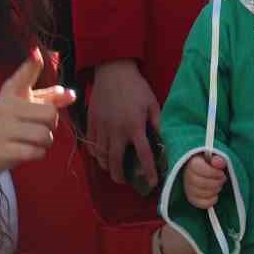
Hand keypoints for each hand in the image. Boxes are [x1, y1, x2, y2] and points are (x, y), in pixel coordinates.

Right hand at [0, 51, 75, 171]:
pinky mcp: (3, 149)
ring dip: (46, 141)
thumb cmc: (15, 122)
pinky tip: (27, 149)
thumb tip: (71, 94)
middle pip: (51, 113)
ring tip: (32, 139)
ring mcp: (2, 128)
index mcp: (12, 91)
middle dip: (52, 124)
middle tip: (38, 125)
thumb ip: (51, 98)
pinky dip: (38, 153)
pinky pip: (37, 152)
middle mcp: (5, 107)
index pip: (24, 76)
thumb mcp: (30, 105)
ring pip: (45, 135)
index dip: (31, 65)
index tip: (36, 52)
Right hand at [87, 60, 161, 187]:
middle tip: (125, 181)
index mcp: (134, 127)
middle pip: (115, 162)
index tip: (152, 183)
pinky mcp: (91, 122)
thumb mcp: (152, 104)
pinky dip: (95, 153)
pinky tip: (101, 155)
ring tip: (113, 169)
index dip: (149, 172)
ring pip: (101, 155)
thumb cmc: (136, 87)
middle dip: (120, 176)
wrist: (113, 70)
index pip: (143, 156)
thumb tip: (163, 140)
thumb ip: (157, 124)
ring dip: (107, 166)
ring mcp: (101, 127)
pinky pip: (91, 144)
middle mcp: (116, 131)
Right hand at [184, 153, 226, 208]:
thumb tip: (218, 162)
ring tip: (219, 186)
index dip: (214, 173)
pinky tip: (215, 195)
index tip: (221, 173)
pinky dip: (211, 200)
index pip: (201, 170)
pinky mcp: (192, 198)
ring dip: (215, 190)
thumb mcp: (215, 158)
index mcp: (192, 163)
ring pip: (202, 193)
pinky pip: (202, 203)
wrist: (203, 171)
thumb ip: (218, 159)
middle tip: (223, 179)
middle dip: (216, 182)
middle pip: (201, 183)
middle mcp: (187, 176)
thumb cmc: (210, 164)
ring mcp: (188, 188)